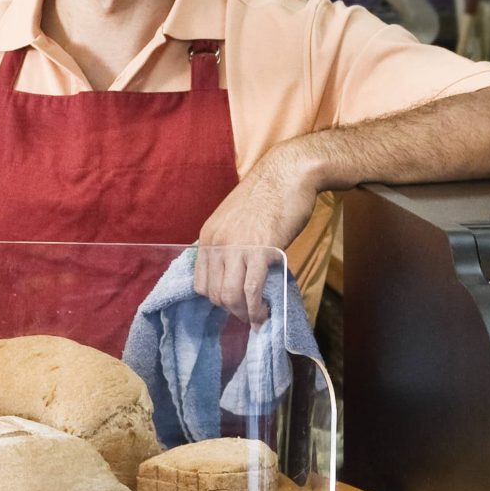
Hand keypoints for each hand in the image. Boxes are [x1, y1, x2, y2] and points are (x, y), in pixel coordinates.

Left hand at [194, 144, 318, 324]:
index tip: (233, 304)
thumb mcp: (237, 219)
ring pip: (229, 295)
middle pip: (213, 293)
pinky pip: (251, 290)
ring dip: (243, 314)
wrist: (289, 173)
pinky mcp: (261, 250)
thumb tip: (236, 272)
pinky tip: (265, 313)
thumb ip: (231, 244)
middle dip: (230, 310)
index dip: (216, 299)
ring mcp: (237, 247)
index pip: (200, 281)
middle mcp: (217, 242)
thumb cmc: (269, 195)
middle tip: (248, 314)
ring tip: (257, 317)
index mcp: (209, 235)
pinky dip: (256, 308)